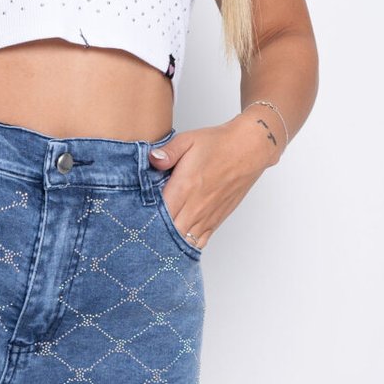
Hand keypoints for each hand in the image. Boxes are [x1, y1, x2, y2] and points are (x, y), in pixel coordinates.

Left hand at [146, 117, 273, 248]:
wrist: (249, 148)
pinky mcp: (217, 219)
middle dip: (152, 234)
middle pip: (168, 231)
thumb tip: (152, 159)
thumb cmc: (218, 143)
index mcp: (185, 186)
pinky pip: (200, 240)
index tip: (133, 220)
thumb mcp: (189, 139)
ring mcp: (208, 215)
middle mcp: (196, 205)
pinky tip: (176, 244)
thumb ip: (168, 151)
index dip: (143, 220)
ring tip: (154, 243)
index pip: (158, 213)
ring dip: (169, 242)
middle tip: (139, 234)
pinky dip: (187, 244)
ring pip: (184, 240)